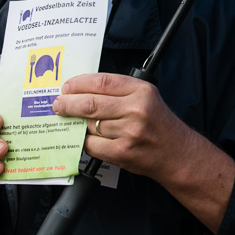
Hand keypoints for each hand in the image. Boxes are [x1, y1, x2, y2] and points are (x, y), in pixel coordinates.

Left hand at [52, 73, 234, 231]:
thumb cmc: (159, 124)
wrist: (176, 153)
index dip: (79, 83)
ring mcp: (128, 132)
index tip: (67, 86)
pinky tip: (86, 138)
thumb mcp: (147, 97)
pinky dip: (85, 141)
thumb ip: (119, 91)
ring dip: (78, 124)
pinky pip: (92, 145)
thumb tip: (83, 91)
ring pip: (90, 125)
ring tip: (74, 122)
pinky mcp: (121, 152)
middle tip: (58, 104)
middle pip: (90, 103)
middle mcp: (136, 109)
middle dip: (68, 103)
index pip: (102, 82)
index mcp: (141, 91)